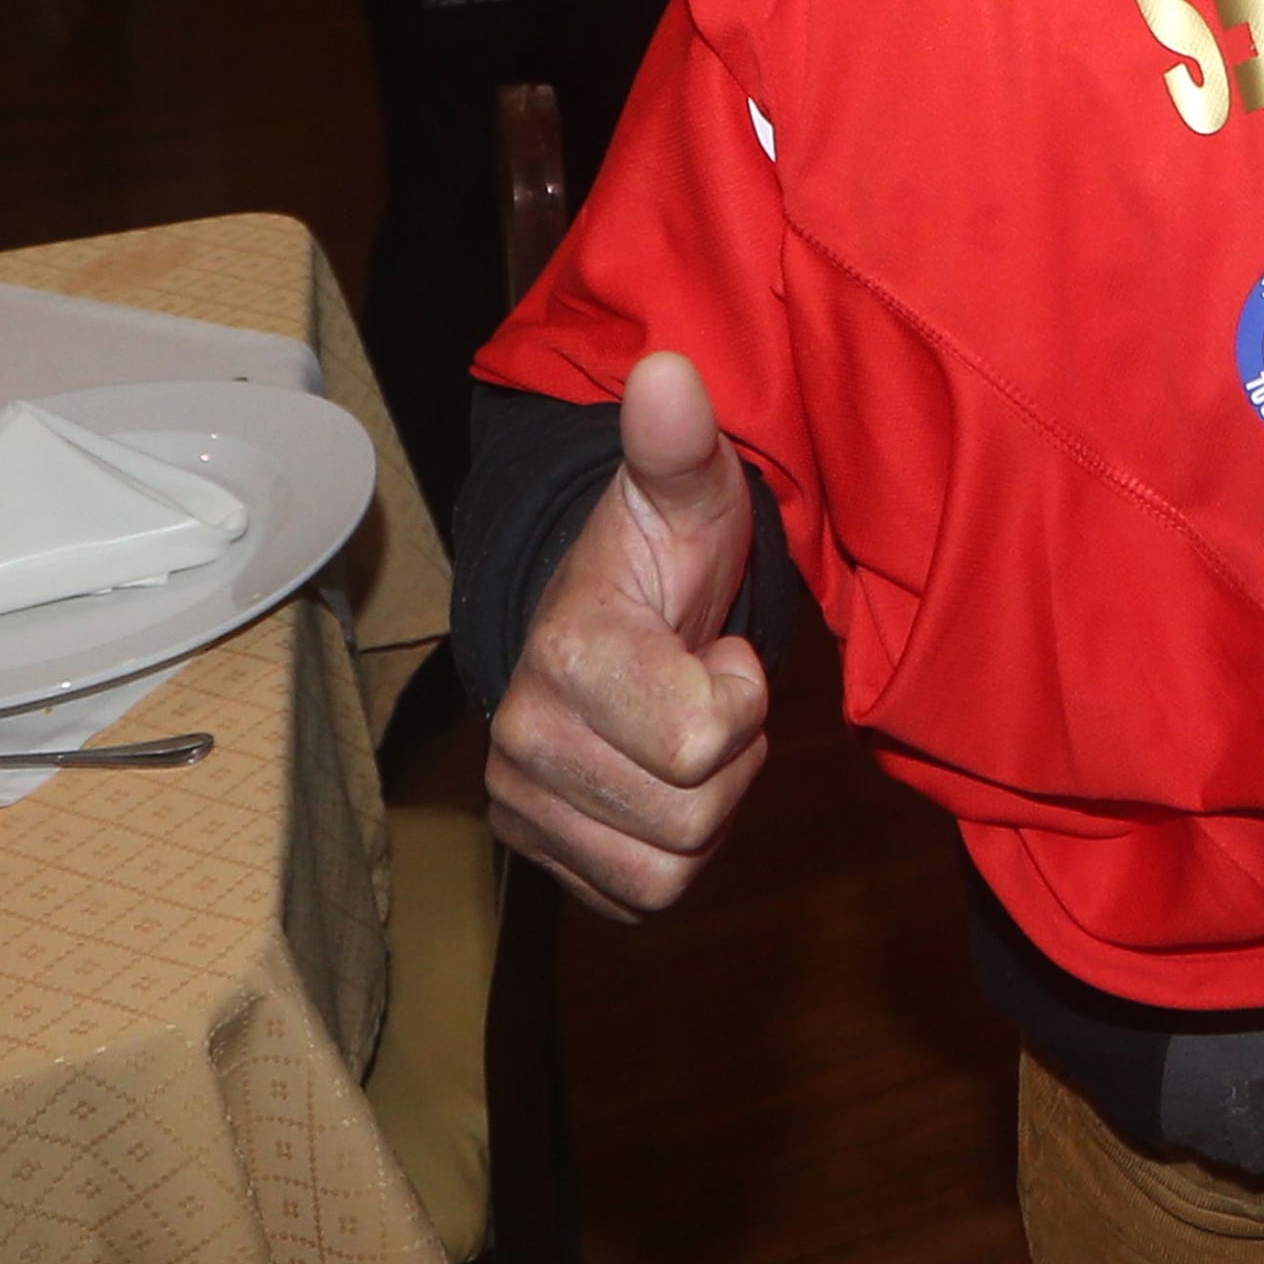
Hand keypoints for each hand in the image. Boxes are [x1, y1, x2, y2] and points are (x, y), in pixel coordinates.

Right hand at [485, 352, 773, 920]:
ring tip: (684, 733)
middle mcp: (522, 744)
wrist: (602, 618)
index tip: (716, 649)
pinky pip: (642, 897)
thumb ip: (679, 443)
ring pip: (670, 868)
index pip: (700, 745)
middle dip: (729, 758)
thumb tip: (668, 367)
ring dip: (705, 806)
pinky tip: (663, 777)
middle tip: (703, 692)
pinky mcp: (541, 855)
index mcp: (564, 658)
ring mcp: (523, 806)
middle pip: (694, 817)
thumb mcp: (687, 495)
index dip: (741, 699)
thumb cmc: (658, 557)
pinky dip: (674, 847)